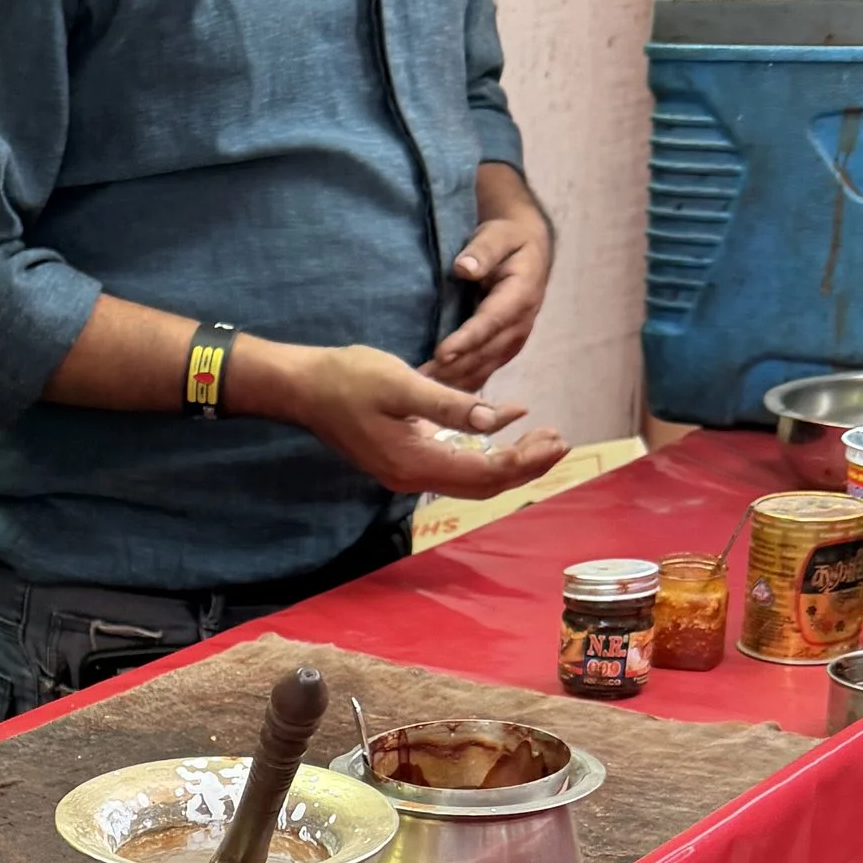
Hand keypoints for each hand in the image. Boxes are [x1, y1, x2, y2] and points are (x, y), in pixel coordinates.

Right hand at [239, 339, 567, 499]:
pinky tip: (507, 421)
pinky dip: (484, 446)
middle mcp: (413, 476)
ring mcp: (406, 470)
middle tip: (560, 441)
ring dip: (508, 459)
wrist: (302, 388)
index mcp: (415, 461)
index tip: (557, 441)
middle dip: (525, 466)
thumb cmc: (348, 379)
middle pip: (482, 484)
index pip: (484, 473)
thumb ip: (448, 404)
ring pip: (470, 475)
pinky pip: (453, 460)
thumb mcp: (401, 384)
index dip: (525, 462)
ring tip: (543, 436)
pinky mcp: (403, 456)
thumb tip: (496, 421)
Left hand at [432, 167, 553, 386]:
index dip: (466, 340)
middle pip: (485, 353)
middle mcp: (520, 325)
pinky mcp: (501, 352)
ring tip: (421, 394)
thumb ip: (482, 252)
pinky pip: (481, 374)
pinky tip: (433, 395)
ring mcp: (512, 342)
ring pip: (483, 370)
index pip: (490, 322)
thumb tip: (463, 268)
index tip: (442, 354)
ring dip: (454, 383)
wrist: (526, 255)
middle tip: (419, 381)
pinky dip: (458, 386)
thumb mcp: (497, 236)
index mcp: (520, 296)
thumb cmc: (506, 242)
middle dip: (454, 370)